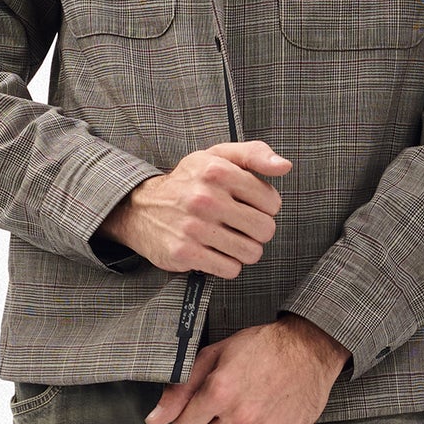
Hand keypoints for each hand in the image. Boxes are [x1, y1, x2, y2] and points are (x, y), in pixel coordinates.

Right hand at [99, 140, 290, 275]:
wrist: (140, 208)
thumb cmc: (188, 182)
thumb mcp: (217, 157)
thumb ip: (254, 154)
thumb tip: (284, 166)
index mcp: (217, 170)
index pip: (271, 201)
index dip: (265, 207)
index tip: (248, 206)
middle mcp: (205, 197)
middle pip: (265, 230)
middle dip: (257, 232)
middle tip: (240, 227)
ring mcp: (194, 227)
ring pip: (251, 253)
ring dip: (244, 250)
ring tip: (228, 240)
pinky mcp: (185, 253)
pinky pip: (230, 269)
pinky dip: (227, 265)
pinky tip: (214, 252)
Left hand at [145, 316, 350, 423]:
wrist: (310, 348)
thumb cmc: (261, 346)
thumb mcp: (214, 356)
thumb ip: (180, 389)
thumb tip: (153, 420)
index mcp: (219, 392)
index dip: (187, 415)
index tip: (199, 405)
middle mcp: (241, 416)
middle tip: (220, 407)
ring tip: (245, 406)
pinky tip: (265, 411)